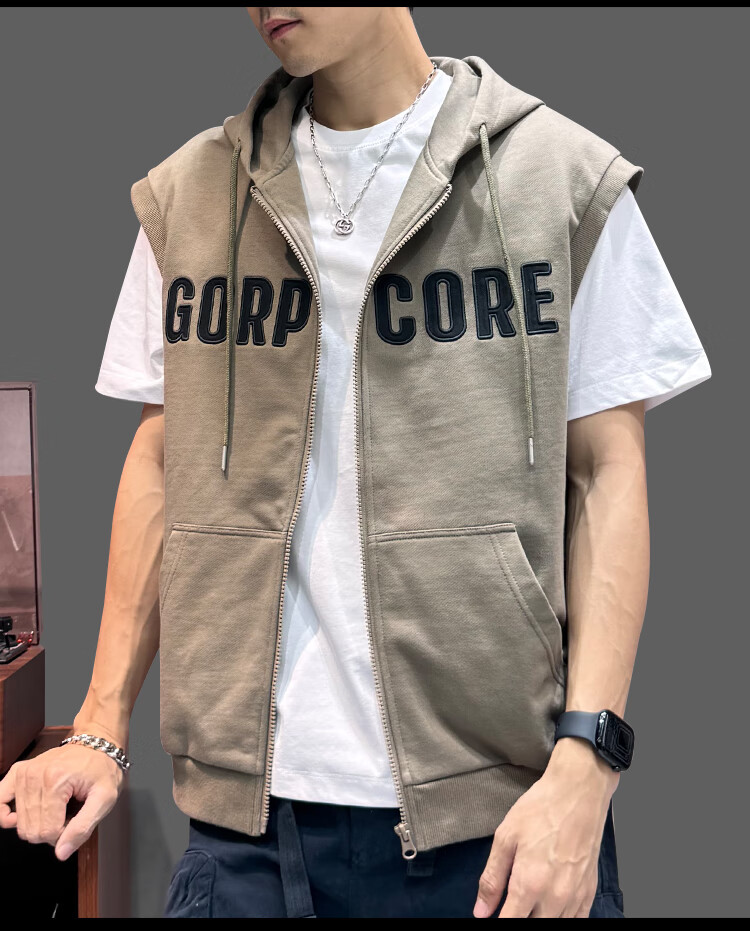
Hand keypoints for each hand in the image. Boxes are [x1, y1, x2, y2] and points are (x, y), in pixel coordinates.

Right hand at [0, 741, 124, 859]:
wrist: (97, 744)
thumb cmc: (102, 769)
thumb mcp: (105, 798)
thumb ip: (83, 828)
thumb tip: (61, 853)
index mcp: (56, 780)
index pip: (47, 832)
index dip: (64, 834)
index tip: (77, 819)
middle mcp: (35, 775)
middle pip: (31, 830)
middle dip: (51, 831)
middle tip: (68, 815)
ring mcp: (24, 772)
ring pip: (19, 824)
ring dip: (38, 823)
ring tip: (57, 808)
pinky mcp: (18, 771)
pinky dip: (8, 815)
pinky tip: (22, 816)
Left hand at [474, 738, 618, 917]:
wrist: (578, 792)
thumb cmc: (541, 809)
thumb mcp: (506, 837)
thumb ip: (492, 878)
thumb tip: (481, 911)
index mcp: (529, 884)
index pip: (510, 923)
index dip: (498, 921)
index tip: (493, 915)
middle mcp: (554, 898)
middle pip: (533, 927)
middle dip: (519, 918)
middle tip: (511, 903)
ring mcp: (575, 897)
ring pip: (555, 926)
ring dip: (539, 918)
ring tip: (529, 903)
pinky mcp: (590, 891)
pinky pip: (577, 921)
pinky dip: (562, 919)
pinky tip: (552, 908)